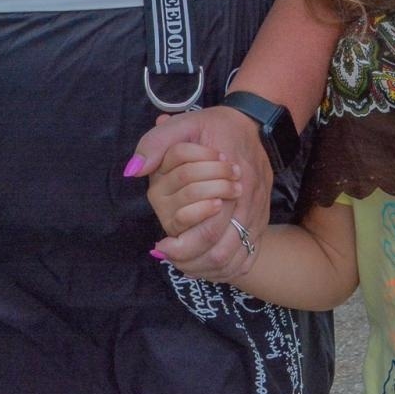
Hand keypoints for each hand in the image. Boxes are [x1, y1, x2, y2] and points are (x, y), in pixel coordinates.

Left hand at [129, 106, 268, 281]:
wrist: (252, 125)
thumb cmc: (215, 127)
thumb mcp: (184, 124)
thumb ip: (156, 144)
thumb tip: (133, 170)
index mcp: (230, 180)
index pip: (209, 228)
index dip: (183, 245)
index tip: (161, 246)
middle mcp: (247, 202)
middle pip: (221, 251)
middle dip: (191, 261)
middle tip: (168, 256)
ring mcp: (257, 214)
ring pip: (234, 259)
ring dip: (206, 268)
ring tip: (182, 263)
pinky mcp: (260, 221)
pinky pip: (246, 257)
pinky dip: (224, 268)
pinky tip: (204, 265)